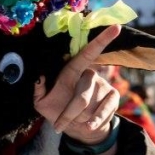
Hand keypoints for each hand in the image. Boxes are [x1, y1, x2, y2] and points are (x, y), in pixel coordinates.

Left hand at [33, 24, 121, 145]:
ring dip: (78, 120)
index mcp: (73, 70)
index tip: (116, 26)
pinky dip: (93, 123)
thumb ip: (38, 90)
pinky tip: (87, 126)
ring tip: (73, 122)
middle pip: (81, 97)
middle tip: (59, 125)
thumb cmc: (57, 110)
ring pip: (90, 108)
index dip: (101, 40)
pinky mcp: (113, 98)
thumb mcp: (41, 102)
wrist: (77, 128)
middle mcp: (90, 74)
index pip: (86, 53)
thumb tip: (39, 76)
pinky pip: (103, 113)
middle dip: (69, 115)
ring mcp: (103, 86)